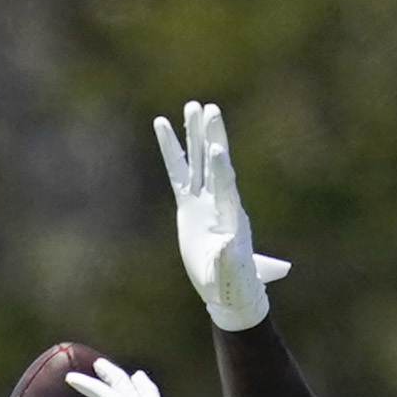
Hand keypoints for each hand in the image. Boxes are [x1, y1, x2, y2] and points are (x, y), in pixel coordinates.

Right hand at [153, 99, 291, 332]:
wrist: (227, 291)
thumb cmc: (234, 286)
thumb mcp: (232, 275)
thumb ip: (231, 260)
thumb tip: (228, 244)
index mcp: (233, 219)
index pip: (226, 188)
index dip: (222, 170)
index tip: (217, 148)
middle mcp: (221, 203)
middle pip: (216, 165)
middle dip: (212, 137)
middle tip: (210, 108)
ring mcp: (205, 201)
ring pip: (198, 162)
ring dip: (195, 135)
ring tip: (193, 105)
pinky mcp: (190, 205)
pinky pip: (178, 173)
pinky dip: (172, 150)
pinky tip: (162, 124)